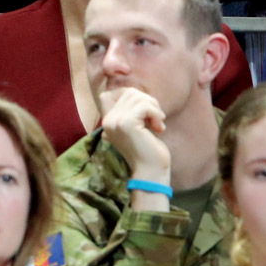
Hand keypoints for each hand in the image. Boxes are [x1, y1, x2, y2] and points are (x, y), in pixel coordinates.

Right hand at [100, 88, 170, 211]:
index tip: (144, 109)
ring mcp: (115, 121)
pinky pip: (145, 106)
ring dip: (154, 108)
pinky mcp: (126, 123)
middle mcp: (107, 120)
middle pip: (129, 92)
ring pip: (138, 97)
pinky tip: (159, 128)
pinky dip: (156, 114)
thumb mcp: (136, 127)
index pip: (108, 94)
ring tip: (158, 124)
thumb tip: (139, 94)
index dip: (128, 95)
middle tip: (156, 119)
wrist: (150, 172)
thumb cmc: (148, 150)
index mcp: (107, 122)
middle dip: (148, 102)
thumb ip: (131, 111)